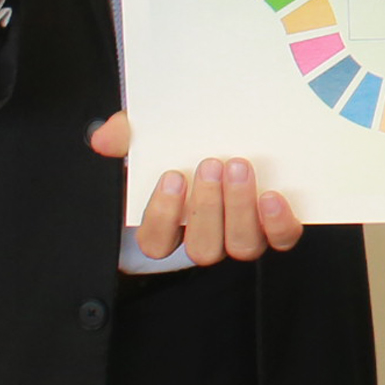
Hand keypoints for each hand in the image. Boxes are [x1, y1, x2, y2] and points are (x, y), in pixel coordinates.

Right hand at [87, 114, 301, 264]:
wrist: (228, 136)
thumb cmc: (182, 145)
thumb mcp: (150, 137)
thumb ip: (125, 136)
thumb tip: (103, 138)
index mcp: (171, 226)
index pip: (156, 242)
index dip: (163, 215)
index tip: (172, 176)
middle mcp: (208, 238)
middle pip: (203, 249)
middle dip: (207, 207)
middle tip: (211, 164)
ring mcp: (242, 235)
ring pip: (241, 246)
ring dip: (239, 209)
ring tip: (238, 167)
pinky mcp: (276, 228)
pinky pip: (281, 239)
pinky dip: (279, 222)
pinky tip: (272, 196)